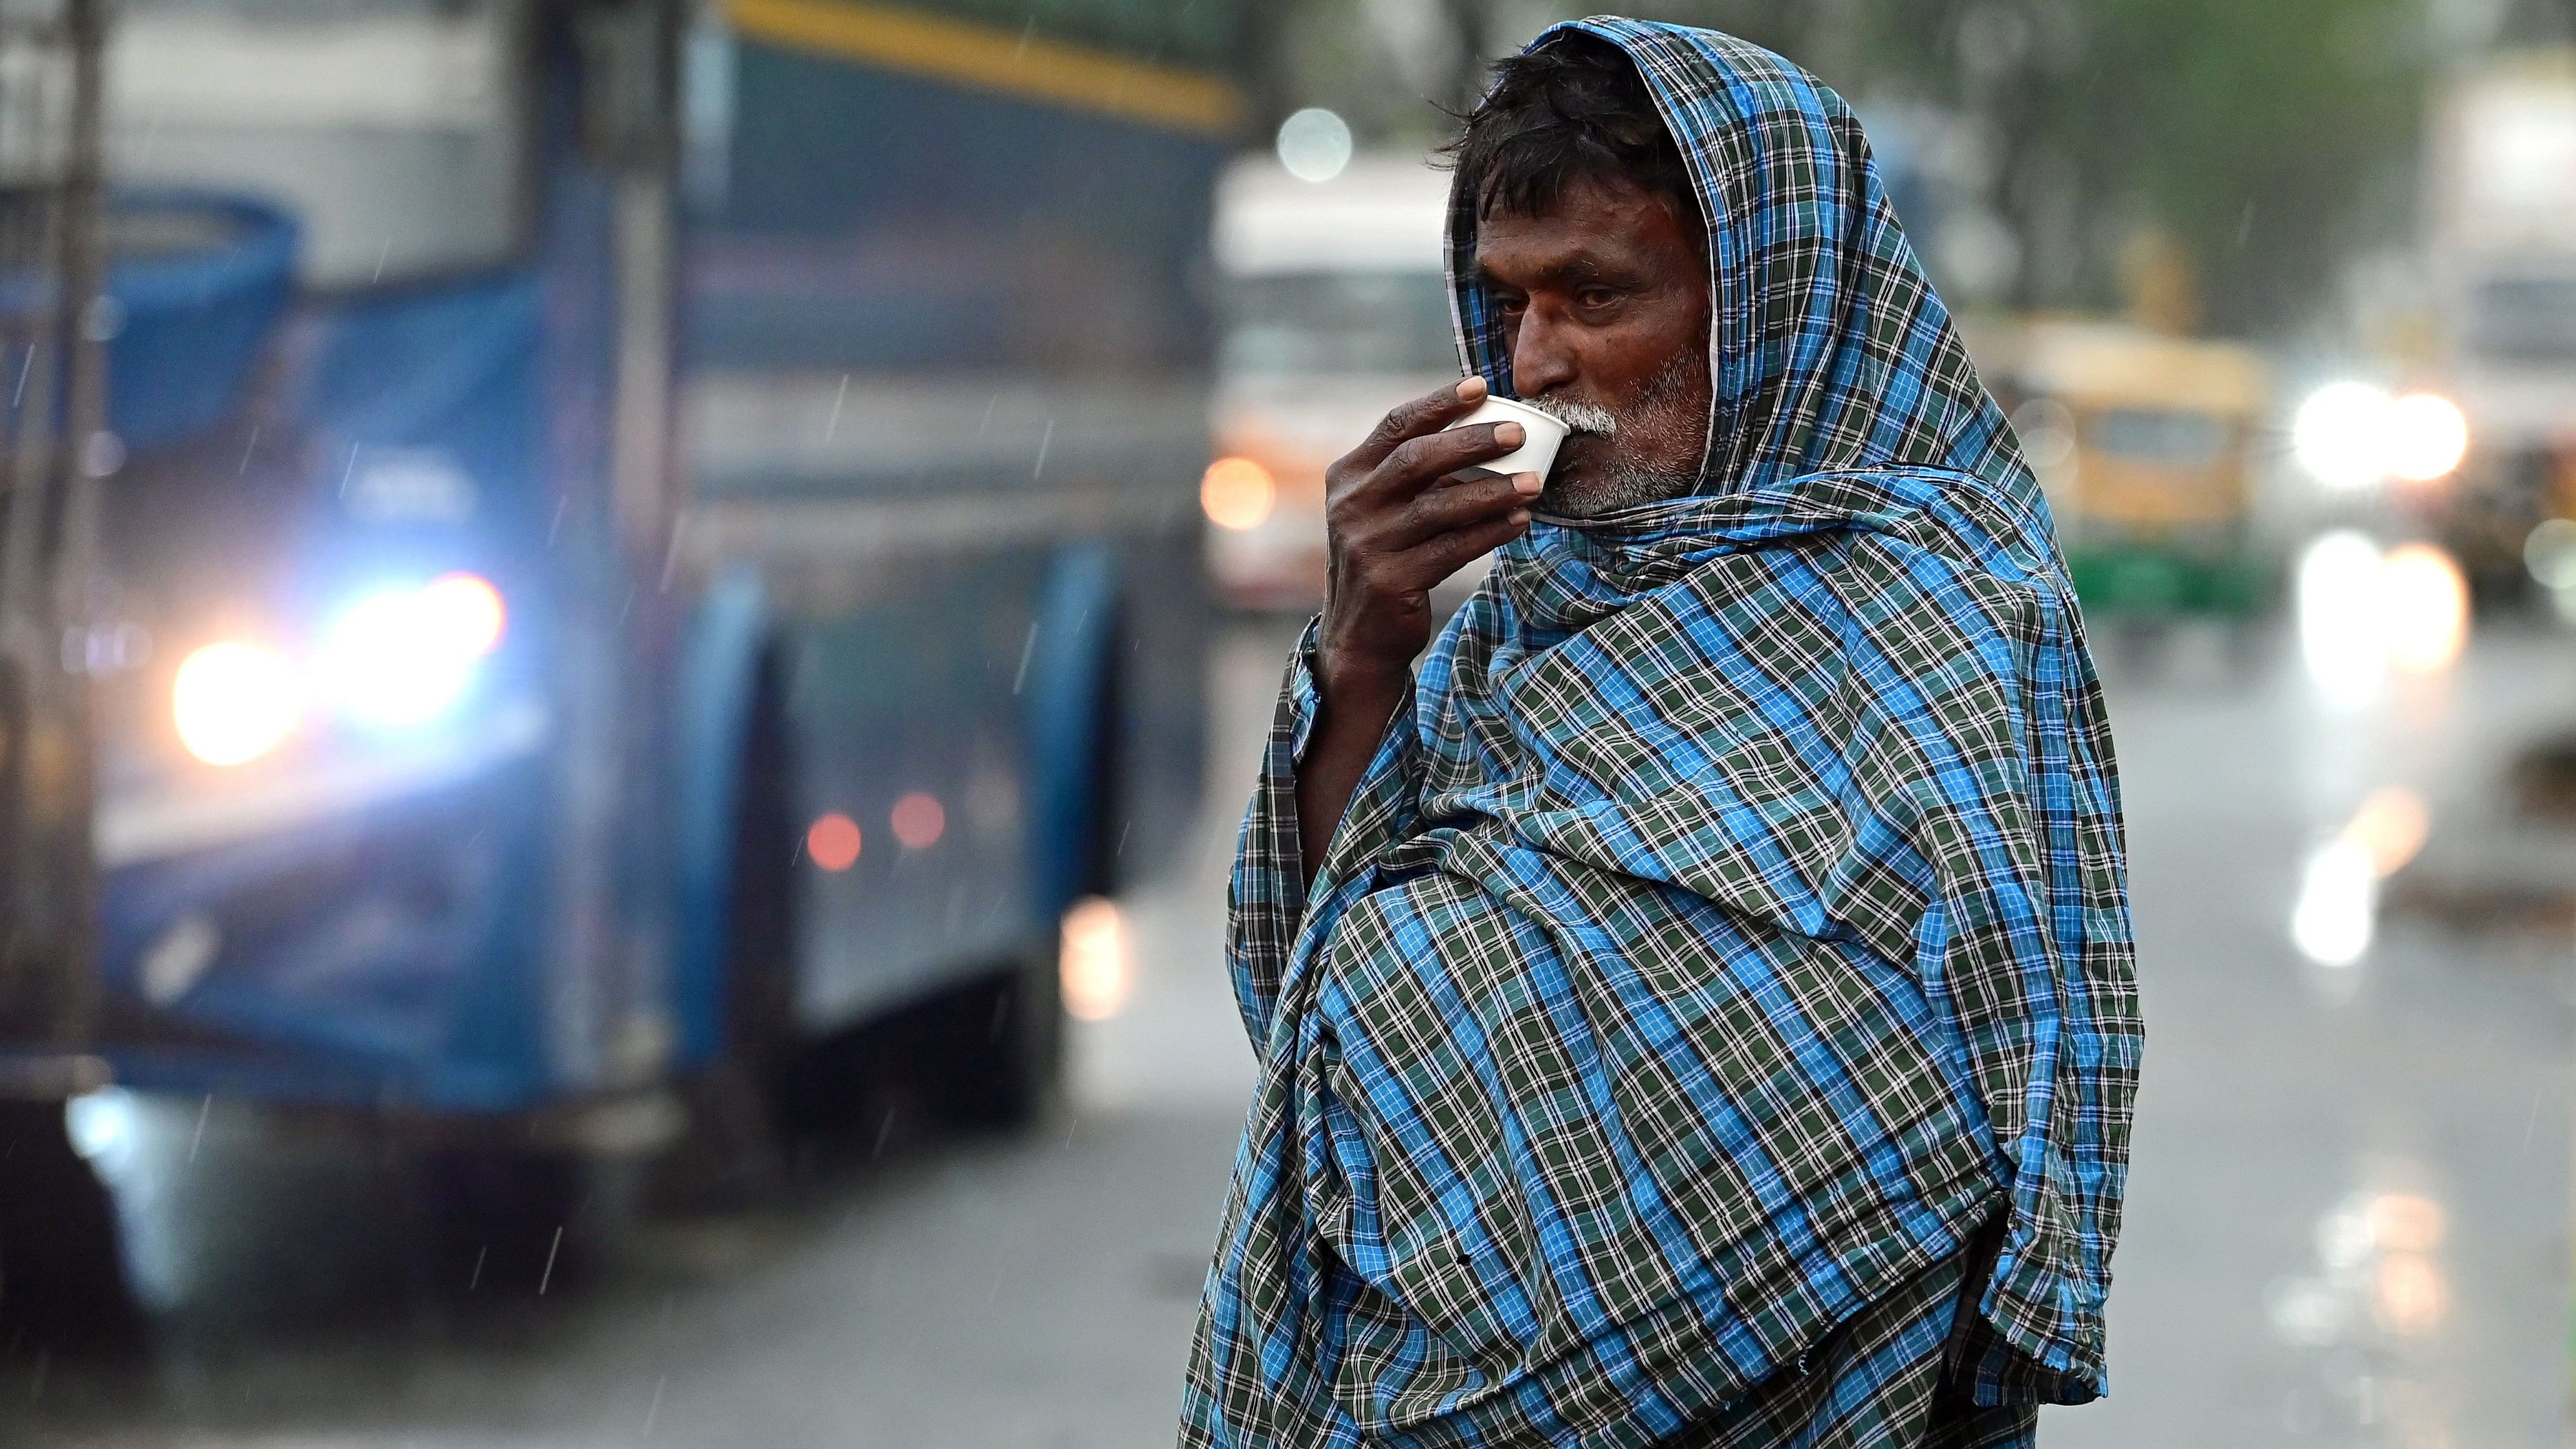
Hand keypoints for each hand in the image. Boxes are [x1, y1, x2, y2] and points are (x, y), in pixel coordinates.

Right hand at [1292, 377, 1537, 880]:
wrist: (1357, 635)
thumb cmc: (1385, 558)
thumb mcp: (1381, 509)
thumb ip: (1414, 474)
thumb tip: (1486, 432)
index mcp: (1347, 476)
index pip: (1396, 426)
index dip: (1440, 404)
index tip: (1482, 387)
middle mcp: (1351, 506)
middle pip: (1417, 460)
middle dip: (1471, 442)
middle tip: (1518, 434)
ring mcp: (1367, 545)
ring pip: (1439, 507)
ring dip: (1492, 492)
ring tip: (1535, 483)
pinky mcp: (1390, 581)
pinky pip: (1451, 549)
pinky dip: (1490, 533)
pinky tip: (1520, 521)